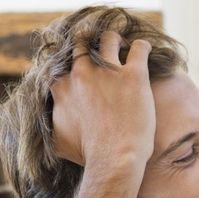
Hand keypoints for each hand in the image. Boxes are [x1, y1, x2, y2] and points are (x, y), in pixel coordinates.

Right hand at [51, 31, 155, 166]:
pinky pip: (140, 49)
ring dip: (116, 40)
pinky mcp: (134, 75)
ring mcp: (108, 71)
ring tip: (124, 46)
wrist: (113, 158)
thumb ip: (53, 121)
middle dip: (91, 44)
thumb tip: (53, 118)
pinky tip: (146, 49)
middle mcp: (81, 73)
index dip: (73, 63)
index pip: (63, 63)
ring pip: (110, 39)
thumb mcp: (58, 139)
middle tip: (102, 50)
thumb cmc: (87, 154)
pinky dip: (143, 47)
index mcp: (62, 86)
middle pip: (83, 44)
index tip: (82, 67)